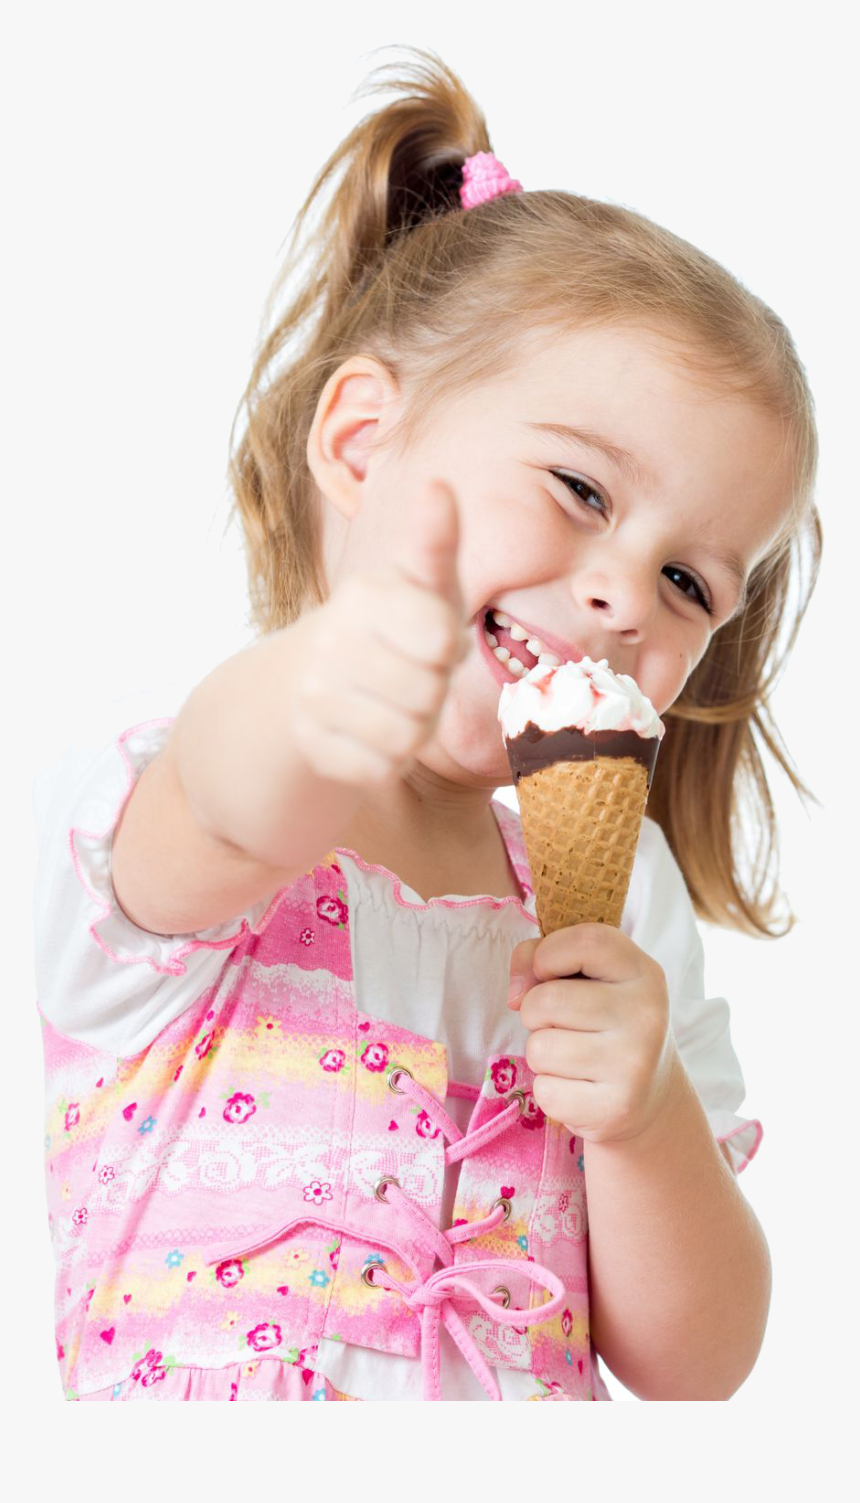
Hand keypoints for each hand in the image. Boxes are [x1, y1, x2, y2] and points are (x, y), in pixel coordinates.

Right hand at [291, 480, 469, 786]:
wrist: (306, 684)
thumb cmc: (391, 628)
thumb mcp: (421, 585)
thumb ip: (437, 541)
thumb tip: (439, 485)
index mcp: (367, 594)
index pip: (443, 639)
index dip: (447, 648)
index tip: (428, 638)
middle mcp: (331, 641)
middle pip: (430, 695)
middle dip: (433, 694)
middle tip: (411, 678)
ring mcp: (315, 695)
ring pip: (407, 738)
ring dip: (414, 731)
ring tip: (394, 706)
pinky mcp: (310, 744)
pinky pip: (379, 769)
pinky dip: (387, 761)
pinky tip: (368, 735)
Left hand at [508, 924, 679, 1144]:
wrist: (649, 1097)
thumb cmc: (604, 1024)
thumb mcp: (589, 978)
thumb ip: (543, 958)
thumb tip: (516, 993)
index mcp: (642, 972)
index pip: (586, 942)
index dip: (548, 953)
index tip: (545, 971)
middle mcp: (645, 1015)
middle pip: (547, 1000)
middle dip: (534, 1011)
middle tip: (560, 1024)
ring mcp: (633, 1064)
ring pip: (540, 1048)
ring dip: (542, 1053)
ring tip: (572, 1056)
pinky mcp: (614, 1108)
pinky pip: (545, 1091)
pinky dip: (550, 1089)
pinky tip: (579, 1087)